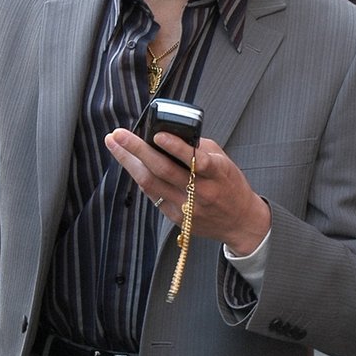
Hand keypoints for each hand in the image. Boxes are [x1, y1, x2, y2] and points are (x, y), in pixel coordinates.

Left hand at [105, 128, 271, 255]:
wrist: (241, 221)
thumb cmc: (231, 185)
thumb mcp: (225, 162)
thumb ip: (199, 149)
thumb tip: (171, 134)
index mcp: (218, 174)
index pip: (196, 160)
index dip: (176, 147)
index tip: (158, 135)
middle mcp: (201, 192)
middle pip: (164, 171)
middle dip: (137, 150)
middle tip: (118, 134)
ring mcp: (187, 208)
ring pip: (151, 184)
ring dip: (129, 162)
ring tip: (114, 144)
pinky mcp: (177, 218)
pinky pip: (153, 194)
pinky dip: (140, 176)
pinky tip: (130, 163)